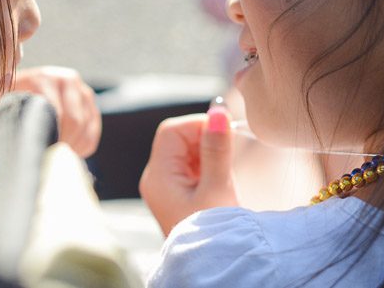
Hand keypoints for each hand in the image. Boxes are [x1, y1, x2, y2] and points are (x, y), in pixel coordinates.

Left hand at [12, 66, 101, 157]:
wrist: (25, 95)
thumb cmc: (10, 104)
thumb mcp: (3, 102)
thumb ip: (0, 103)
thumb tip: (3, 90)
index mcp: (44, 77)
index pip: (55, 113)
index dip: (47, 136)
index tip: (37, 150)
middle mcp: (68, 80)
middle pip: (75, 122)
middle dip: (61, 143)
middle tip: (47, 154)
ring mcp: (83, 92)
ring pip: (86, 129)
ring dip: (71, 147)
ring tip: (54, 152)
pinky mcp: (92, 106)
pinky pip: (93, 133)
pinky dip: (81, 147)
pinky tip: (66, 150)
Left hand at [139, 109, 238, 235]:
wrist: (216, 271)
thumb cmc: (214, 234)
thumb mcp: (218, 189)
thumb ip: (217, 148)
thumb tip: (217, 112)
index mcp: (158, 177)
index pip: (171, 131)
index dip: (197, 125)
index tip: (224, 133)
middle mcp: (157, 179)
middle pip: (177, 140)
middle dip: (203, 141)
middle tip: (226, 158)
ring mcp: (166, 187)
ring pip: (186, 152)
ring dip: (208, 155)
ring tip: (221, 178)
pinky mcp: (178, 194)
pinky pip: (191, 168)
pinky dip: (208, 168)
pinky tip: (218, 185)